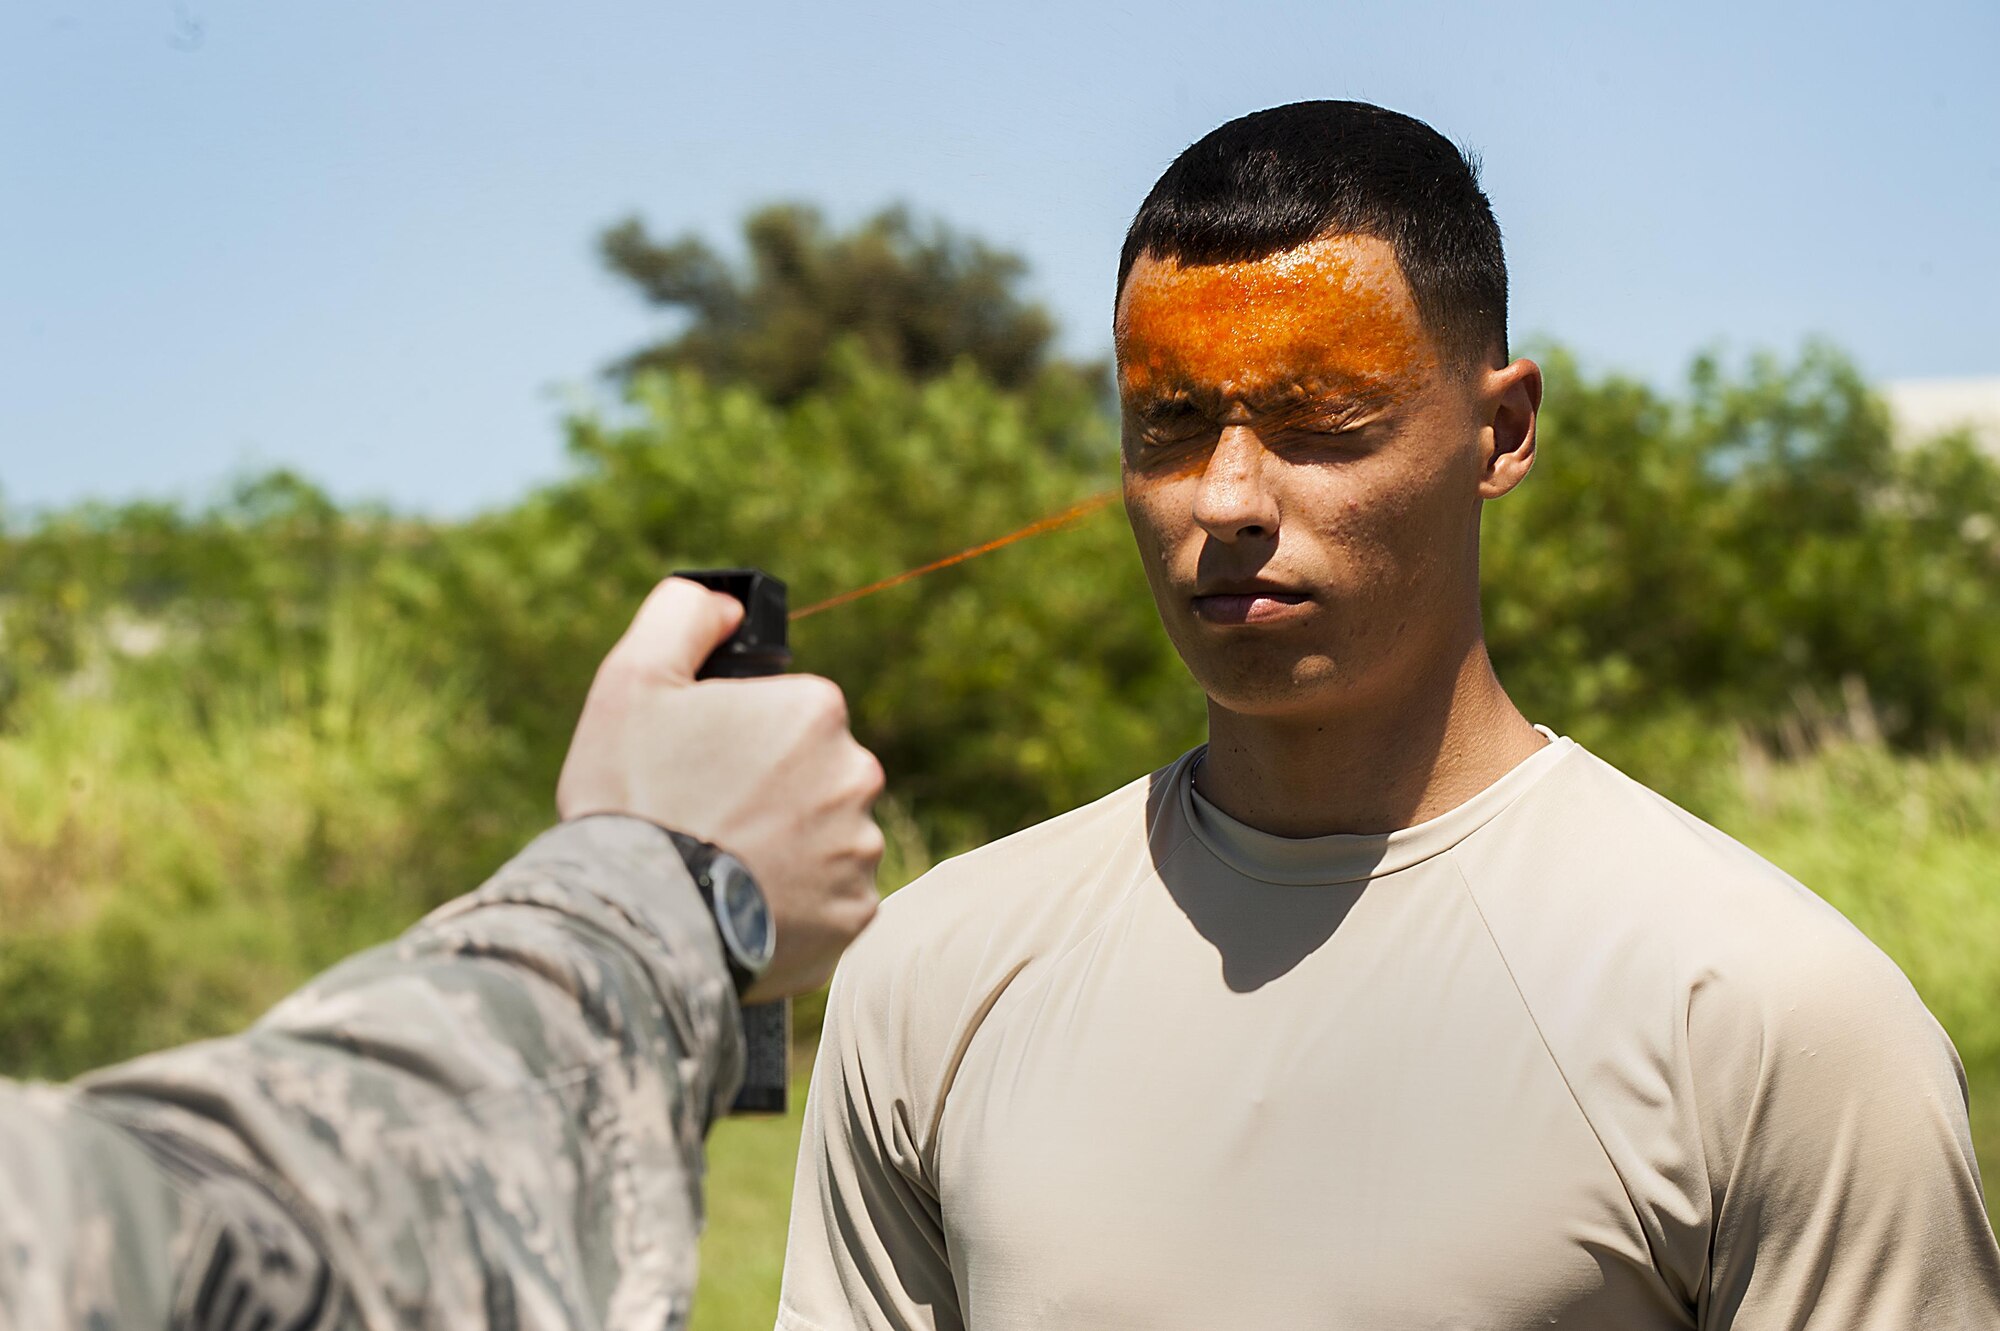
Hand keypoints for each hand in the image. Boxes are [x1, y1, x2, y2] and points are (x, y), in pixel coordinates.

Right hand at [556, 577, 884, 1001]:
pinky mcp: (855, 915)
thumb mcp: (633, 680)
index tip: (702, 769)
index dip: (740, 740)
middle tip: (706, 820)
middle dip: (770, 792)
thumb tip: (727, 606)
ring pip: (825, 838)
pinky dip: (795, 904)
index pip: (790, 714)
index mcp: (815, 710)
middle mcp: (856, 774)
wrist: (637, 918)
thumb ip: (682, 618)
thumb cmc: (632, 795)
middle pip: (813, 775)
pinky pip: (830, 901)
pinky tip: (745, 906)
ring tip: (722, 867)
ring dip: (786, 849)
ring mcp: (860, 850)